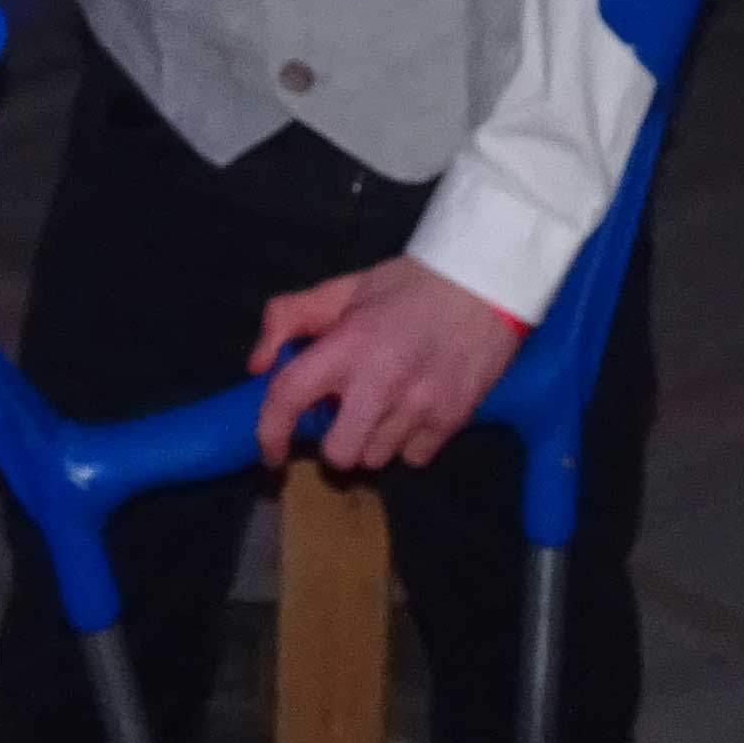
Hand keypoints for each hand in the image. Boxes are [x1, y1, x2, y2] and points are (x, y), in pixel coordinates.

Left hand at [252, 257, 520, 472]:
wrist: (486, 282)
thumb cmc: (410, 286)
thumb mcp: (345, 289)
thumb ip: (290, 317)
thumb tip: (257, 365)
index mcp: (348, 343)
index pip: (290, 396)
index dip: (269, 432)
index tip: (271, 452)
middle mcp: (381, 381)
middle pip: (338, 453)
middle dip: (335, 442)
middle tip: (346, 417)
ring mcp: (420, 405)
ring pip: (376, 459)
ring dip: (372, 441)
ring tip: (386, 407)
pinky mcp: (452, 419)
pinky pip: (414, 458)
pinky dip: (409, 442)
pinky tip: (416, 411)